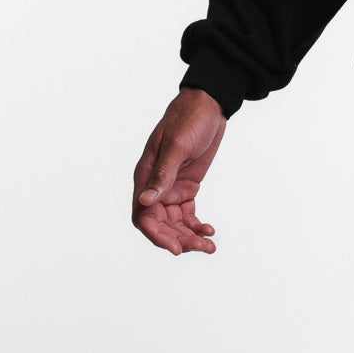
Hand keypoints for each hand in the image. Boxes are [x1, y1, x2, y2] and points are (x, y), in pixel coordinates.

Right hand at [132, 88, 226, 255]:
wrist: (208, 104)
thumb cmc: (188, 118)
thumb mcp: (178, 144)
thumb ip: (164, 173)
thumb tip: (146, 201)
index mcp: (145, 175)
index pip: (143, 215)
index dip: (157, 235)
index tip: (176, 248)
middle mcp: (155, 185)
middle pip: (160, 224)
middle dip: (179, 239)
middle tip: (201, 247)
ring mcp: (171, 187)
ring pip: (175, 222)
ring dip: (190, 236)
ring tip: (210, 246)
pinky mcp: (187, 186)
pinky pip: (187, 214)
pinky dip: (196, 224)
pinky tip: (209, 230)